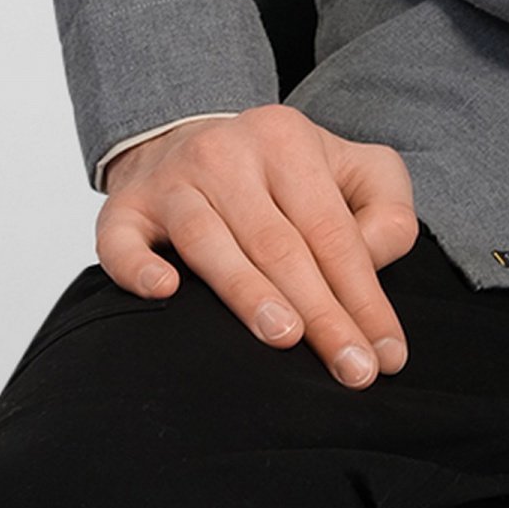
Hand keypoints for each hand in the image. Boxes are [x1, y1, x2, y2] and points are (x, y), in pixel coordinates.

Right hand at [96, 107, 419, 387]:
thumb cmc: (285, 173)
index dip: (364, 296)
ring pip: (209, 242)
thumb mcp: (353, 169)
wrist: (190, 136)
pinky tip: (165, 292)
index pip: (333, 231)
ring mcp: (171, 179)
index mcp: (288, 140)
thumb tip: (370, 261)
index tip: (387, 355)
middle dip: (322, 314)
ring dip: (248, 293)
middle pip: (279, 244)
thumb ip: (386, 210)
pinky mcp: (123, 207)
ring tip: (286, 338)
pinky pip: (121, 239)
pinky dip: (137, 266)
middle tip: (352, 371)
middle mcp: (226, 153)